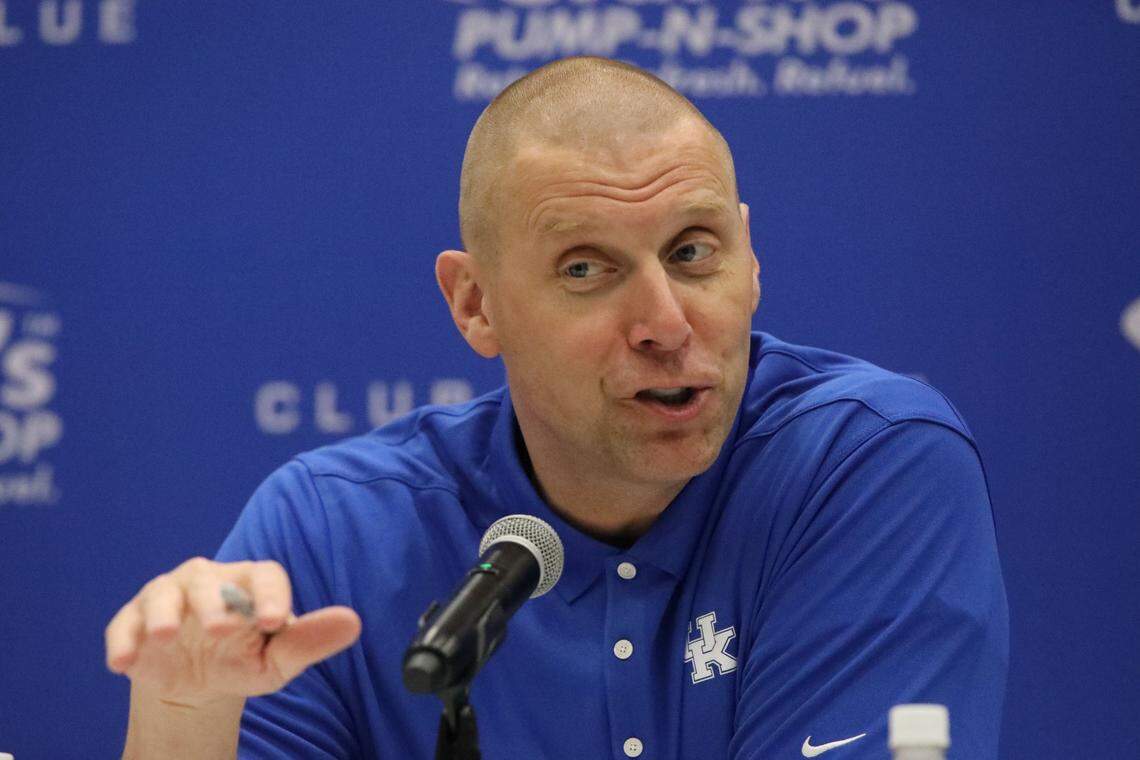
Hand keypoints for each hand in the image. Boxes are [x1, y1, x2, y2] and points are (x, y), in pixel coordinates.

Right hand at [105, 557, 361, 707]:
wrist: (197, 683)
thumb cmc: (246, 660)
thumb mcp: (279, 660)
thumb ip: (310, 641)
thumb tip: (353, 622)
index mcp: (250, 582)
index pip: (265, 576)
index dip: (271, 596)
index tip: (276, 623)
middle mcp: (208, 579)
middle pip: (209, 580)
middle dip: (213, 603)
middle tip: (220, 630)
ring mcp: (168, 596)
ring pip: (164, 593)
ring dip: (164, 613)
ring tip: (167, 638)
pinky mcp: (134, 620)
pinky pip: (127, 623)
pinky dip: (124, 640)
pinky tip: (124, 664)